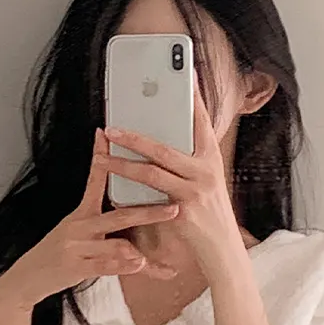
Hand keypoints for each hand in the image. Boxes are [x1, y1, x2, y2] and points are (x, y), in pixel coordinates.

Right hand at [0, 128, 154, 313]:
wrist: (26, 279)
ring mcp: (77, 245)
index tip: (106, 134)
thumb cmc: (56, 255)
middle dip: (150, 212)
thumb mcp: (73, 231)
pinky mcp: (76, 266)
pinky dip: (125, 266)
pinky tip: (139, 265)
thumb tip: (129, 222)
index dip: (101, 156)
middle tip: (174, 208)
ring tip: (154, 255)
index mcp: (81, 213)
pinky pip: (106, 264)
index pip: (94, 179)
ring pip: (116, 243)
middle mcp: (79, 225)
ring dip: (138, 251)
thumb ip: (99, 225)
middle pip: (120, 214)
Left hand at [102, 93, 245, 296]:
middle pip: (165, 146)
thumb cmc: (210, 213)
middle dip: (134, 136)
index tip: (185, 75)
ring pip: (152, 171)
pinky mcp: (183, 211)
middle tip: (111, 127)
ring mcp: (195, 191)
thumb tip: (163, 138)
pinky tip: (112, 185)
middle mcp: (206, 171)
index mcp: (211, 159)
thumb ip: (188, 161)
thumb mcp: (205, 181)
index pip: (201, 122)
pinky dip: (129, 190)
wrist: (222, 249)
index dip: (193, 97)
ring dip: (122, 163)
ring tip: (101, 155)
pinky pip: (150, 197)